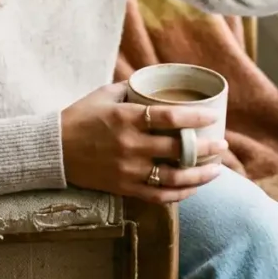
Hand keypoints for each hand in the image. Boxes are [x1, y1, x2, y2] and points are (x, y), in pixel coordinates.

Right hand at [60, 82, 227, 203]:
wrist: (54, 149)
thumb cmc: (79, 116)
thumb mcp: (103, 94)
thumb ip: (130, 89)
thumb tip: (153, 82)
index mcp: (126, 118)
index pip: (169, 117)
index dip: (195, 116)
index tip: (212, 115)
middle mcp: (130, 145)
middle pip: (178, 150)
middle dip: (206, 148)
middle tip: (222, 143)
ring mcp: (128, 170)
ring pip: (174, 177)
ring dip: (200, 175)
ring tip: (217, 170)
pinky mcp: (124, 187)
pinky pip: (159, 195)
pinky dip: (181, 193)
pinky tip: (194, 187)